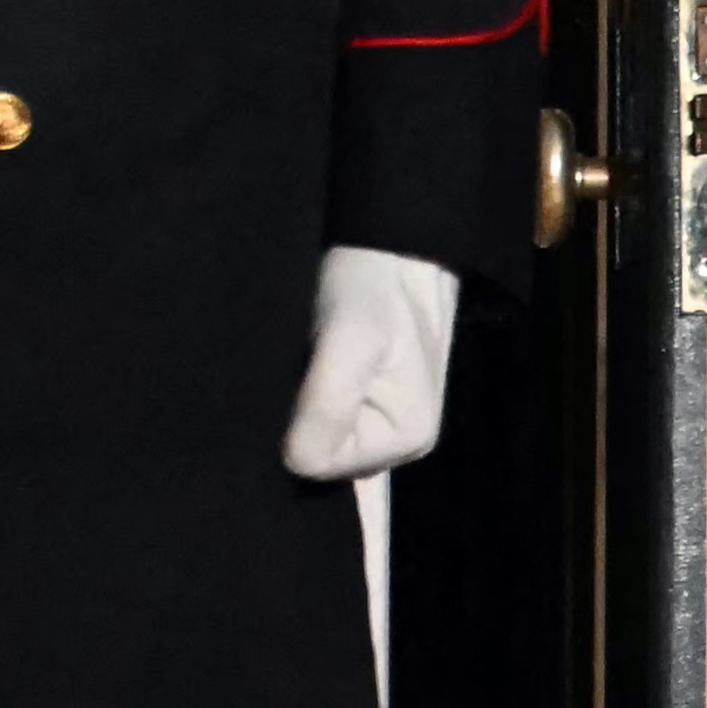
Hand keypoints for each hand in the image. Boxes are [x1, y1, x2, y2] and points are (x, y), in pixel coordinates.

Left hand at [281, 245, 461, 481]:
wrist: (395, 241)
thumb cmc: (375, 284)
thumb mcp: (349, 339)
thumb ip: (327, 406)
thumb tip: (296, 462)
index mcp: (410, 438)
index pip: (322, 466)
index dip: (301, 423)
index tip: (308, 374)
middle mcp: (405, 444)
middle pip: (324, 455)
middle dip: (302, 416)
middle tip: (307, 363)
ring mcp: (390, 424)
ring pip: (322, 436)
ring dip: (305, 404)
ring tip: (308, 359)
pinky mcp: (375, 403)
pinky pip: (330, 420)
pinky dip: (312, 396)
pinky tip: (312, 364)